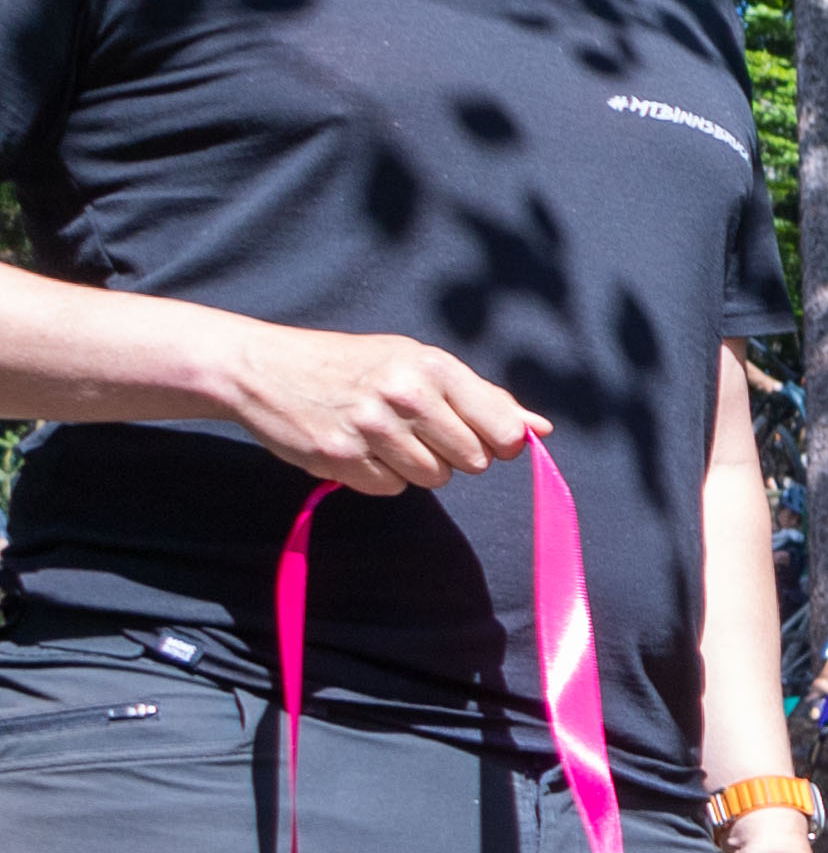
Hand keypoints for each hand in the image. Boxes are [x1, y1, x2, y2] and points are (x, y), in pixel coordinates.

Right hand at [217, 322, 547, 493]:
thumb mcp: (417, 362)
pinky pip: (391, 489)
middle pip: (473, 462)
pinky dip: (380, 476)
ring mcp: (371, 429)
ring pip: (434, 479)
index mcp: (432, 367)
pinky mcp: (340, 458)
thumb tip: (540, 429)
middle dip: (454, 453)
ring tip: (385, 436)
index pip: (503, 431)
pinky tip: (359, 448)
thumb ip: (481, 397)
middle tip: (419, 430)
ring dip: (417, 466)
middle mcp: (405, 396)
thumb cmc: (353, 364)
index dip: (500, 442)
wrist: (262, 369)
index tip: (482, 436)